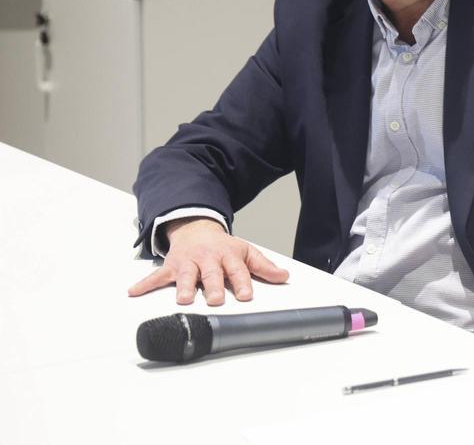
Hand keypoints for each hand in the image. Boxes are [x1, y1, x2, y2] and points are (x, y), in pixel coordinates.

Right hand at [127, 217, 288, 304]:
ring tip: (184, 299)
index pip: (237, 270)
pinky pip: (156, 276)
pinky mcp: (171, 267)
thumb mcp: (246, 252)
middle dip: (213, 286)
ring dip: (184, 287)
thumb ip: (264, 267)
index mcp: (228, 256)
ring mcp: (188, 263)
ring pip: (186, 276)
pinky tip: (134, 292)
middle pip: (211, 274)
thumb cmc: (223, 247)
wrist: (197, 230)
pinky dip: (144, 284)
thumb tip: (284, 277)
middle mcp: (208, 259)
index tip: (246, 295)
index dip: (242, 282)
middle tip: (216, 299)